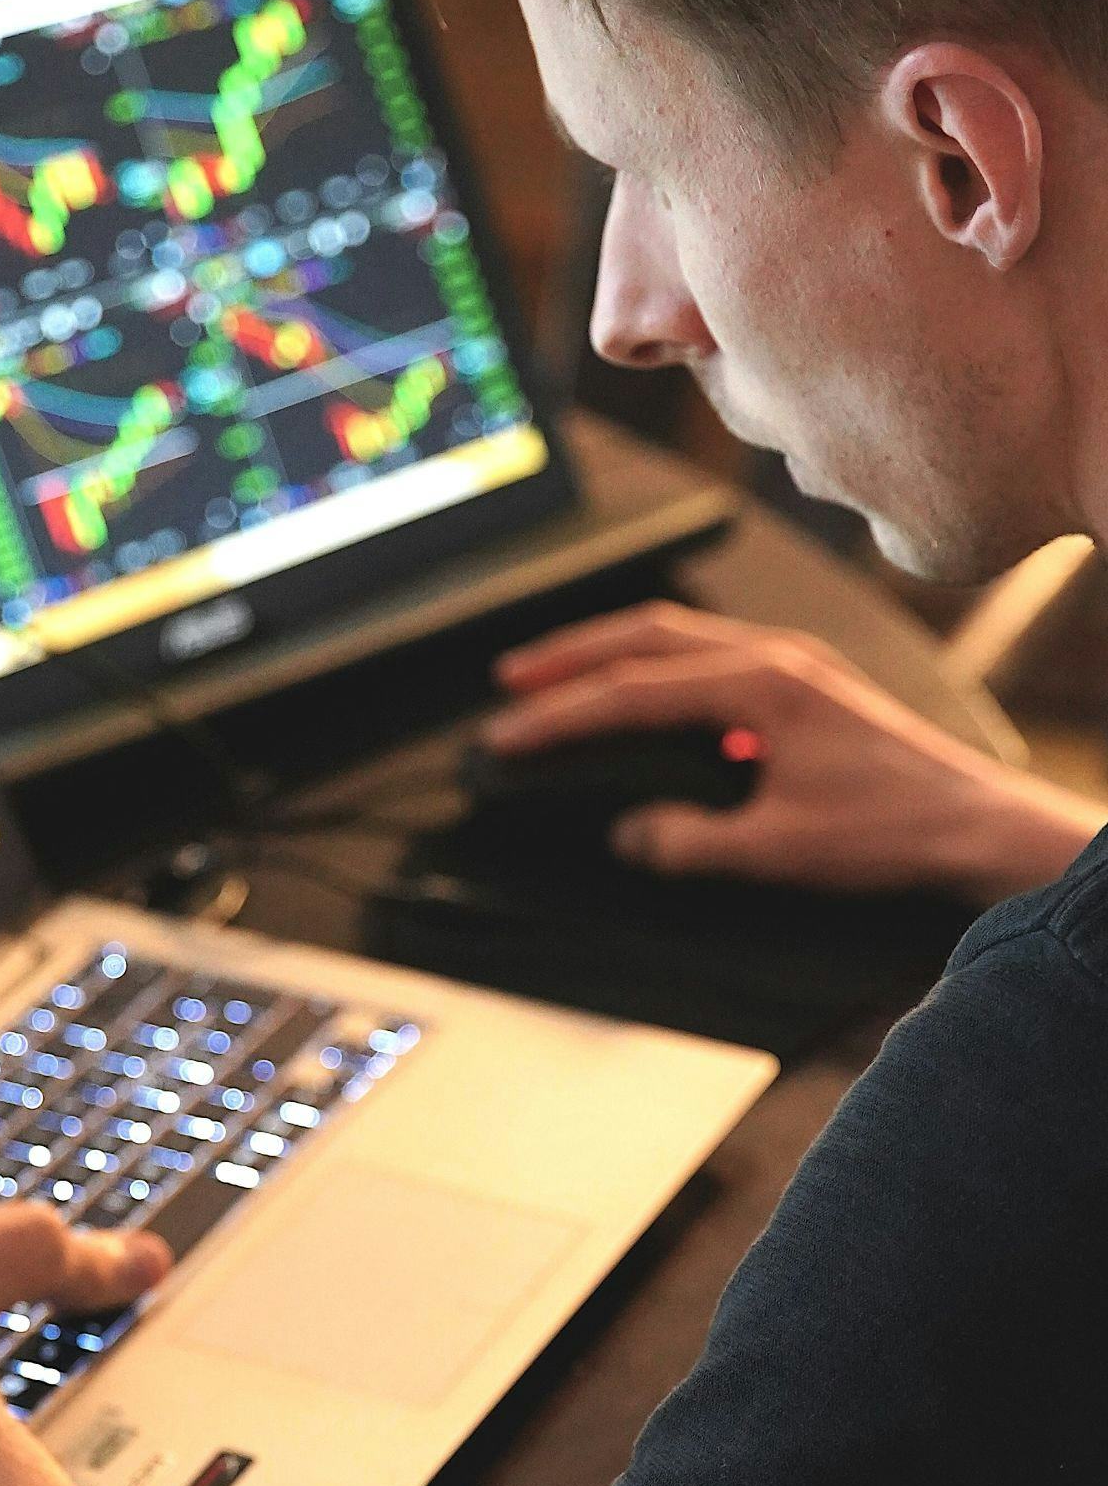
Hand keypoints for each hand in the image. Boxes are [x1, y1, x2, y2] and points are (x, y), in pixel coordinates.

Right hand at [485, 601, 1105, 901]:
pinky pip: (707, 658)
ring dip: (610, 652)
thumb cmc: (893, 832)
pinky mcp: (801, 687)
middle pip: (646, 634)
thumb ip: (691, 842)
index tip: (507, 736)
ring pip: (677, 637)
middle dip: (571, 655)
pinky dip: (655, 668)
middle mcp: (773, 658)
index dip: (561, 715)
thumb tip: (629, 834)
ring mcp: (790, 666)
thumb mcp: (779, 850)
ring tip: (555, 676)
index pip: (632, 692)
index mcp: (761, 686)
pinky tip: (638, 697)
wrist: (977, 829)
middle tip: (510, 680)